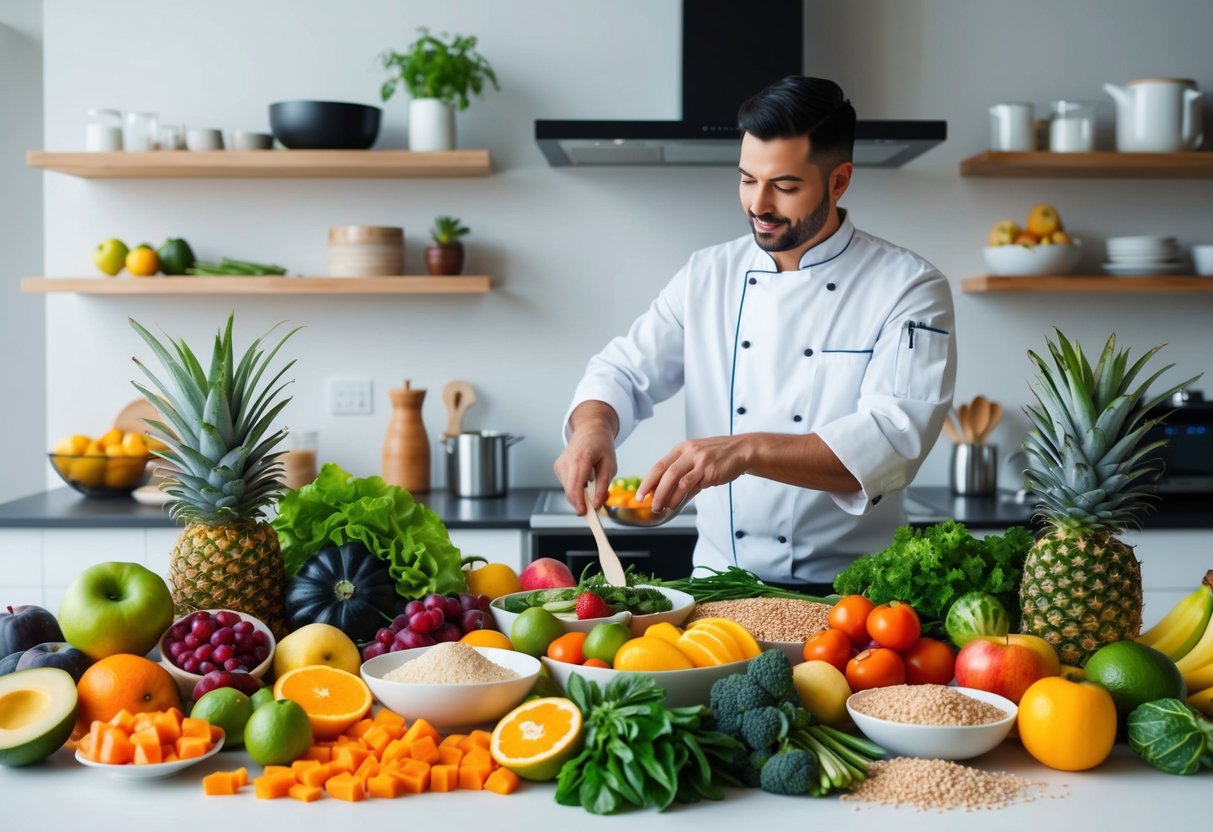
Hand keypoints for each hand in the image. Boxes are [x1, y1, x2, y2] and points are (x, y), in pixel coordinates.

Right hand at [554, 404, 618, 514]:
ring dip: (580, 495)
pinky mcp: (558, 468)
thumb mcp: (610, 465)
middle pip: (569, 490)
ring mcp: (560, 464)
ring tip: (593, 487)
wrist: (590, 430)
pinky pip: (566, 485)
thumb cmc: (601, 446)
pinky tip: (585, 480)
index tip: (584, 513)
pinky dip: (576, 488)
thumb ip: (603, 486)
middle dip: (580, 503)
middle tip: (593, 508)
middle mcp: (567, 461)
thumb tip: (597, 504)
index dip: (579, 501)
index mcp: (581, 458)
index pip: (576, 485)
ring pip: (567, 490)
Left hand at [638, 434, 753, 512]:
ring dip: (665, 496)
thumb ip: (683, 475)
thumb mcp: (696, 460)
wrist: (742, 451)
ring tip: (659, 507)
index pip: (659, 466)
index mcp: (682, 449)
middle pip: (664, 472)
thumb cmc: (719, 457)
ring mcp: (699, 460)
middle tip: (647, 504)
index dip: (647, 481)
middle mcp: (688, 452)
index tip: (640, 494)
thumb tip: (667, 495)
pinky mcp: (709, 470)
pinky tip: (675, 504)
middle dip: (653, 490)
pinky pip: (690, 484)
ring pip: (675, 479)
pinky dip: (680, 496)